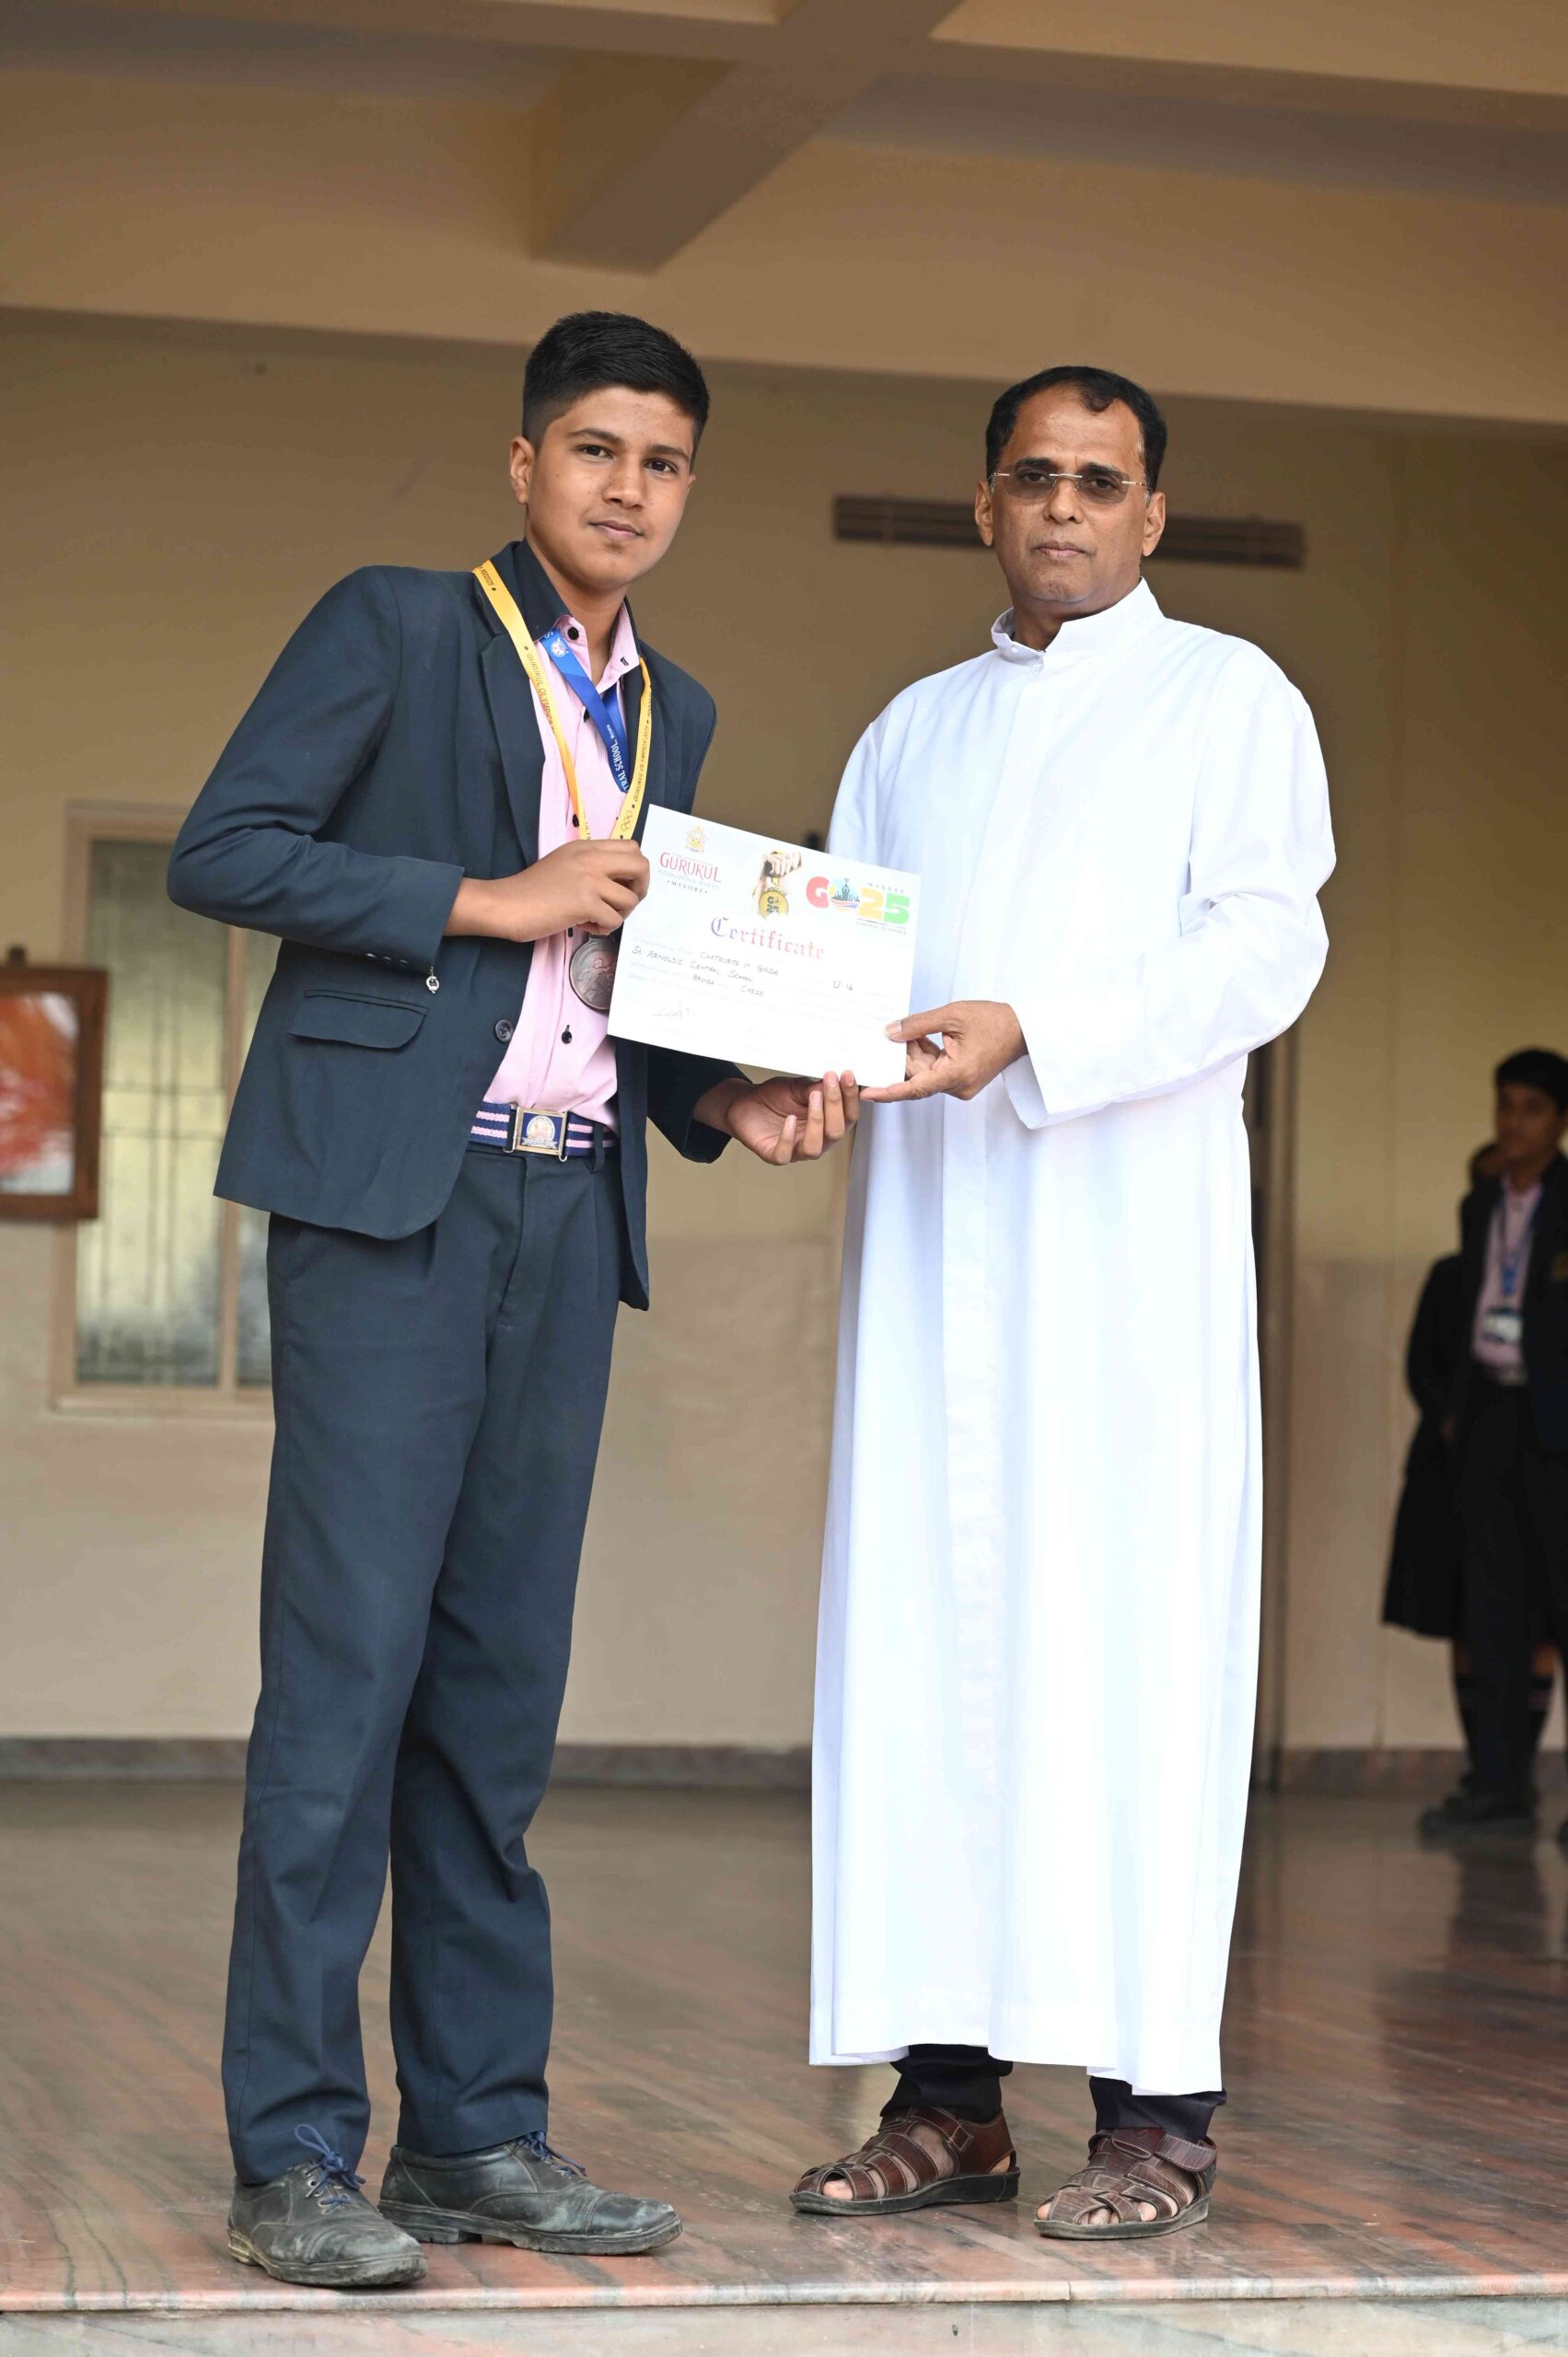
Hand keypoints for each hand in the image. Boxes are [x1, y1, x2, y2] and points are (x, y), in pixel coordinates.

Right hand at [446, 841, 649, 943]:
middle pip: (641, 866)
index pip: (631, 848)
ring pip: (631, 899)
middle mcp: (591, 858)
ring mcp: (589, 879)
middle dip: (641, 889)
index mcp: (586, 847)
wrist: (507, 904)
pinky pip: (614, 919)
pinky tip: (584, 926)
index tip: (623, 886)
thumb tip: (620, 882)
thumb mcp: (564, 864)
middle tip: (623, 904)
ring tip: (597, 918)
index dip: (635, 870)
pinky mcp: (585, 902)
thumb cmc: (531, 890)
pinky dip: (603, 928)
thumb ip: (591, 866)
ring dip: (620, 915)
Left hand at [694, 1072, 859, 1165]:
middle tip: (829, 1083)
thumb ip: (817, 1087)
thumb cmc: (774, 1097)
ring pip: (815, 1147)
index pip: (848, 1116)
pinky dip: (788, 1137)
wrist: (745, 1102)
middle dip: (835, 1106)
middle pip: (836, 1132)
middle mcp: (816, 1139)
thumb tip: (838, 1081)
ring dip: (817, 1122)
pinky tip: (789, 1120)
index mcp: (827, 1123)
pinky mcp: (775, 1155)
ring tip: (812, 1098)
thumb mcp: (798, 1087)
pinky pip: (785, 1154)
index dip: (850, 1098)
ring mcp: (796, 1150)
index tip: (847, 1076)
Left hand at [862, 1001, 1025, 1102]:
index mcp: (957, 1074)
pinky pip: (935, 1070)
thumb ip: (917, 1025)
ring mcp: (960, 1085)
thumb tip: (890, 1033)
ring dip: (916, 1053)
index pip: (915, 1089)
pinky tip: (922, 1037)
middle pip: (917, 1077)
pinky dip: (927, 1055)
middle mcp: (958, 1086)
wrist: (1023, 1030)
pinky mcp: (961, 1080)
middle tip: (892, 1034)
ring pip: (924, 1073)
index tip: (867, 1093)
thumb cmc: (994, 1021)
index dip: (888, 1091)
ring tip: (914, 1030)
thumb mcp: (952, 1015)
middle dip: (904, 1056)